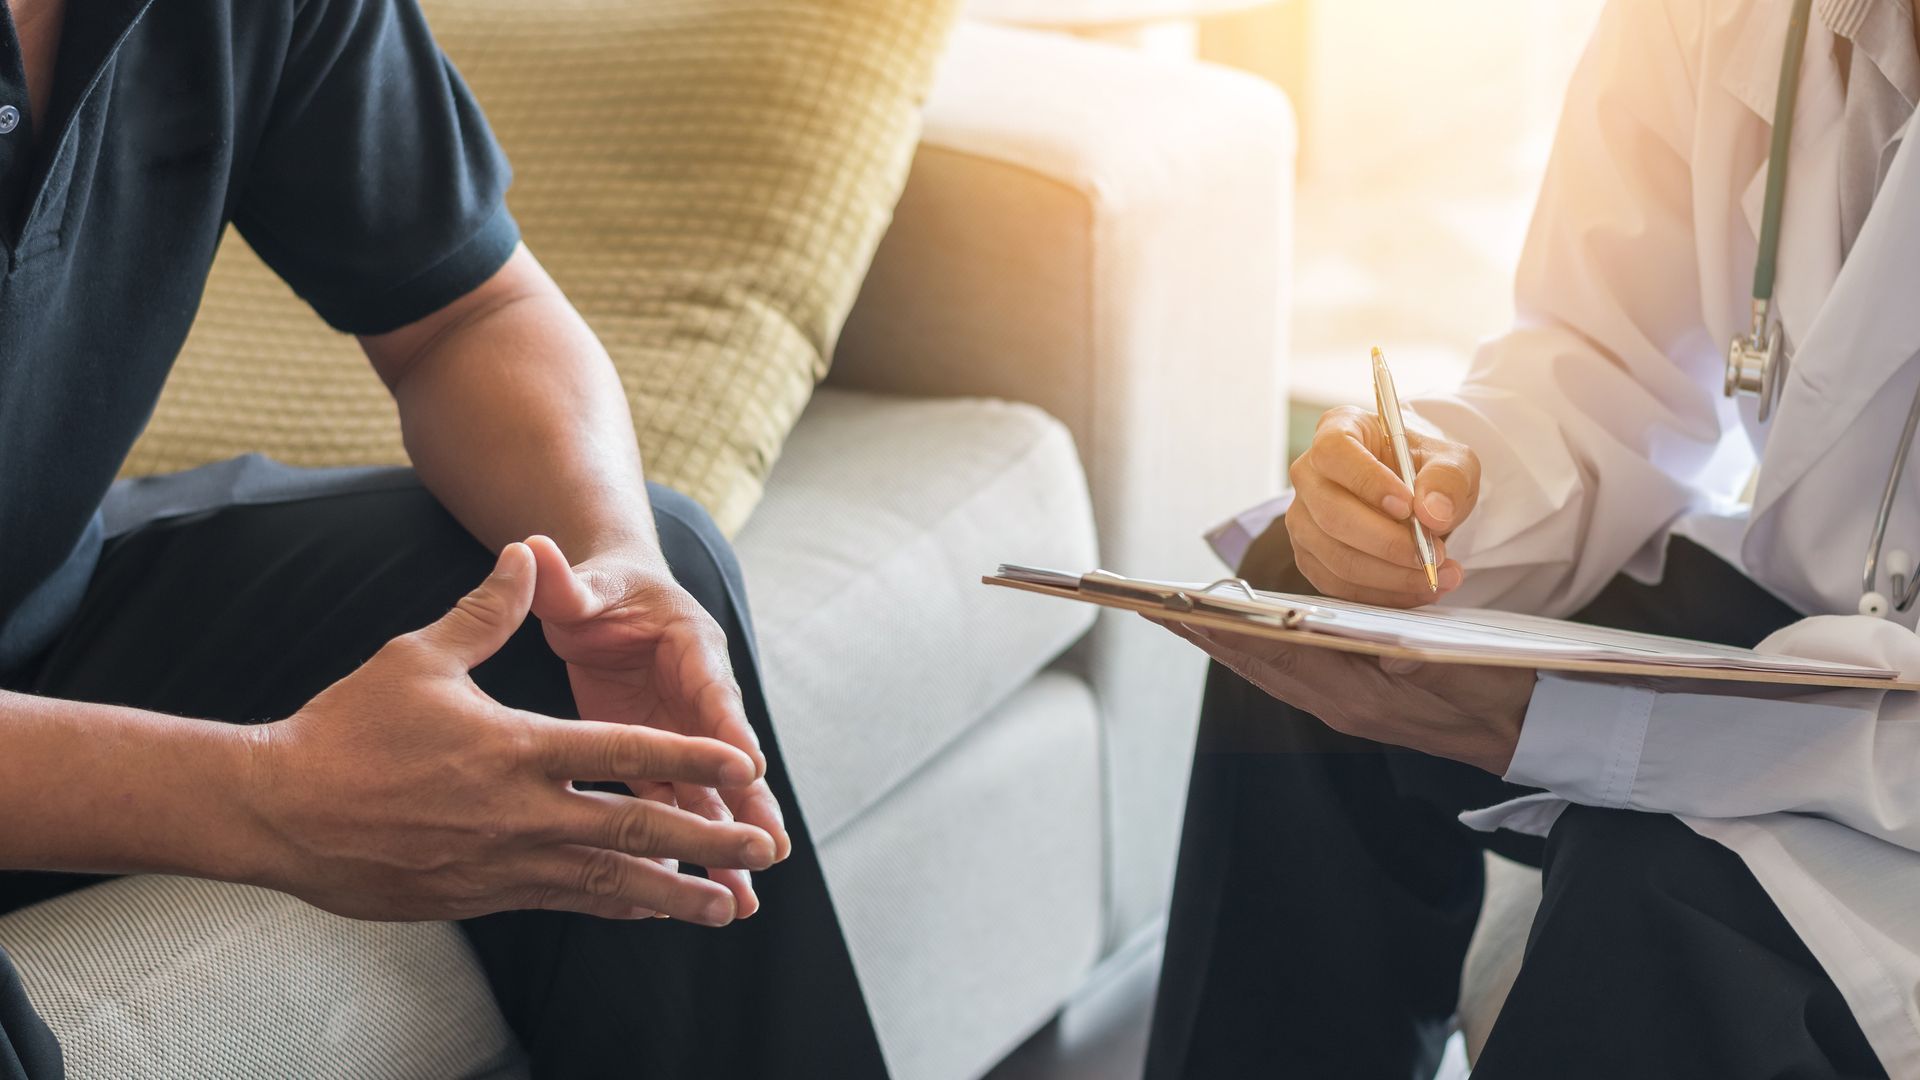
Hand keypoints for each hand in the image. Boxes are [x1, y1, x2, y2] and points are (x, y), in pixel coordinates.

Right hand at [244, 543, 775, 923]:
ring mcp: (504, 862)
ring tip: (728, 907)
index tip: (747, 769)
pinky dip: (616, 906)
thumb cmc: (347, 729)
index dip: (694, 760)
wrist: (279, 811)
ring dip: (675, 895)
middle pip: (637, 829)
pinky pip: (567, 902)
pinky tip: (647, 910)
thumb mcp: (421, 656)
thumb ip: (488, 610)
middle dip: (708, 841)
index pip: (628, 754)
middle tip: (762, 850)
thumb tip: (525, 553)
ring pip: (610, 882)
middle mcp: (524, 813)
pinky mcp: (481, 894)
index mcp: (520, 750)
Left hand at [526, 535, 787, 919]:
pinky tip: (700, 892)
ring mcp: (680, 732)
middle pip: (728, 756)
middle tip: (770, 851)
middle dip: (749, 805)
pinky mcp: (656, 758)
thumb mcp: (585, 584)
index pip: (713, 690)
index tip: (748, 767)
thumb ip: (565, 580)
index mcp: (690, 646)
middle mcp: (698, 695)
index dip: (729, 728)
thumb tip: (534, 549)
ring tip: (746, 898)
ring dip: (726, 842)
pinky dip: (690, 847)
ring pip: (710, 794)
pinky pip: (678, 806)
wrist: (605, 598)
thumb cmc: (598, 587)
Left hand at [1158, 619, 1533, 773]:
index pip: (1270, 653)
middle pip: (1255, 664)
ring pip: (1268, 670)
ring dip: (1226, 642)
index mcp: (1353, 696)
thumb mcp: (1448, 661)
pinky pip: (1292, 674)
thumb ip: (1396, 648)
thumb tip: (1345, 631)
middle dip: (1205, 633)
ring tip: (1185, 616)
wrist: (1528, 730)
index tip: (1173, 607)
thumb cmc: (1495, 689)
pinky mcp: (1354, 704)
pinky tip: (1248, 636)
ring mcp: (1343, 707)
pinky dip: (1261, 652)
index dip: (1221, 627)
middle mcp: (1338, 705)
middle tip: (1153, 606)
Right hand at [1286, 405, 1481, 606]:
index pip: (1334, 453)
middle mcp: (1308, 473)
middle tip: (1434, 554)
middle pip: (1331, 513)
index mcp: (1338, 430)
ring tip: (1439, 575)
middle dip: (1387, 543)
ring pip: (1336, 556)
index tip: (1408, 507)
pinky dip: (1382, 594)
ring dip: (1391, 576)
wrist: (1415, 497)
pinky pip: (1338, 585)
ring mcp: (1303, 518)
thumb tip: (1433, 512)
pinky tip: (1417, 588)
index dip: (1367, 481)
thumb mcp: (1452, 462)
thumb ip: (1448, 479)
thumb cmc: (1425, 470)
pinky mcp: (1310, 555)